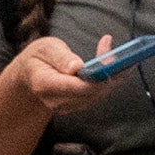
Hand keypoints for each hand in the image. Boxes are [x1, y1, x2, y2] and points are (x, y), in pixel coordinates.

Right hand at [4, 36, 128, 119]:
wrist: (31, 74)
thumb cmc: (39, 57)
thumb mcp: (46, 48)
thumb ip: (61, 57)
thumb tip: (76, 67)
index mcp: (44, 84)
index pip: (75, 87)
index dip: (96, 78)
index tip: (111, 63)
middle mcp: (55, 101)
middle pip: (91, 92)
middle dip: (109, 73)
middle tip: (123, 54)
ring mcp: (66, 107)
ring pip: (98, 94)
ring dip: (112, 76)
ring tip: (120, 55)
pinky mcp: (77, 106)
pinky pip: (98, 95)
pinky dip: (108, 80)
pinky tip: (115, 66)